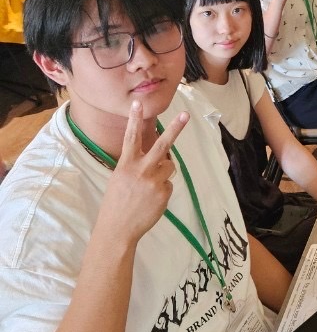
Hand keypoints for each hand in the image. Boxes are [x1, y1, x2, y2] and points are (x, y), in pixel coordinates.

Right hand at [100, 102, 189, 243]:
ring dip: (163, 173)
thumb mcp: (120, 179)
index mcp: (126, 164)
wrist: (117, 228)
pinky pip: (168, 184)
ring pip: (169, 166)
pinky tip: (150, 200)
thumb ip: (136, 166)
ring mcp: (154, 181)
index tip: (138, 103)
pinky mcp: (164, 193)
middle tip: (185, 115)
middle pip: (162, 144)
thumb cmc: (117, 203)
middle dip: (175, 129)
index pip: (131, 137)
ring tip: (148, 188)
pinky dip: (162, 190)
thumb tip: (158, 159)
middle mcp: (141, 169)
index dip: (135, 120)